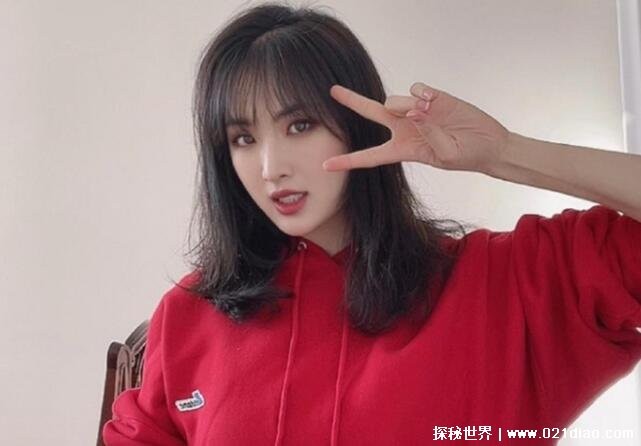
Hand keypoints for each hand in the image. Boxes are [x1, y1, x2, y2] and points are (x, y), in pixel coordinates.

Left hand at [323, 82, 509, 172]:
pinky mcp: (431, 96)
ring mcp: (416, 110)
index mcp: (402, 150)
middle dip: (352, 101)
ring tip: (430, 113)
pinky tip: (435, 102)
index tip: (325, 165)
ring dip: (406, 105)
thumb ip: (428, 133)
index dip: (348, 161)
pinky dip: (423, 94)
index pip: (369, 156)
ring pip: (396, 100)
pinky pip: (416, 89)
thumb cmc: (466, 156)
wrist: (489, 143)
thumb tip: (415, 110)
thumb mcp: (445, 155)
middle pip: (371, 112)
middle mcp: (403, 128)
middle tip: (333, 91)